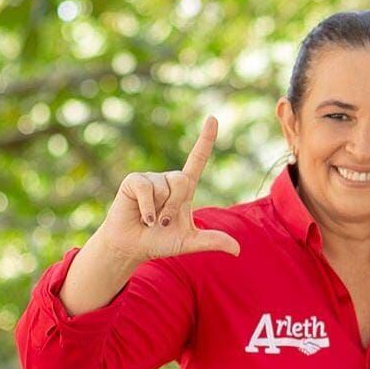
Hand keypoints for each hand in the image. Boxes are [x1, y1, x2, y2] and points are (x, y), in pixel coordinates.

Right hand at [96, 116, 240, 264]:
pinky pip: (147, 190)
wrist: (132, 247)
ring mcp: (151, 178)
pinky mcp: (134, 181)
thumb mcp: (188, 242)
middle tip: (163, 222)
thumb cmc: (160, 241)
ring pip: (165, 187)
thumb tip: (237, 250)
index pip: (198, 159)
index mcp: (185, 188)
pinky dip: (148, 208)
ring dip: (160, 210)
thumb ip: (212, 241)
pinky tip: (142, 216)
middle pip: (183, 181)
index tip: (213, 118)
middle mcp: (169, 179)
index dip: (205, 139)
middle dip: (175, 206)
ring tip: (151, 219)